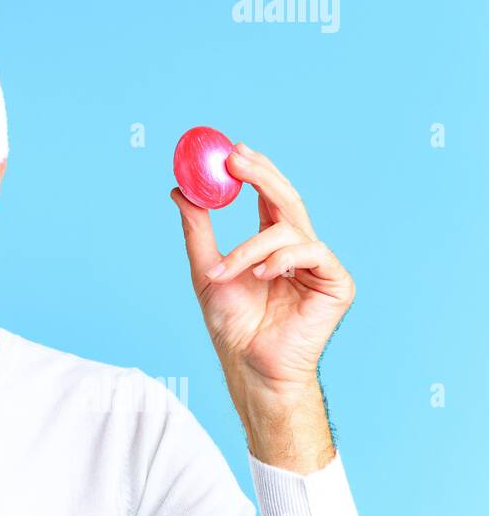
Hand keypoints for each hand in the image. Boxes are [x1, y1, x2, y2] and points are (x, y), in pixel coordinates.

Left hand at [170, 141, 354, 400]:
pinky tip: (263, 275)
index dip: (254, 171)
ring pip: (289, 229)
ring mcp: (319, 265)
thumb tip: (179, 191)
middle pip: (287, 199)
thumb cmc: (231, 324)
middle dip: (261, 175)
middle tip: (235, 160)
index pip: (268, 197)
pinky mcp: (337, 283)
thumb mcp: (204, 269)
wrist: (249, 364)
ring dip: (250, 247)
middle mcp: (298, 250)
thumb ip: (197, 230)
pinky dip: (282, 259)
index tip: (231, 151)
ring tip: (226, 273)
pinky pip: (312, 253)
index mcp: (273, 244)